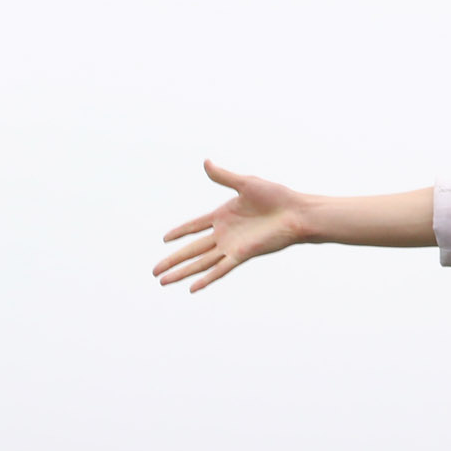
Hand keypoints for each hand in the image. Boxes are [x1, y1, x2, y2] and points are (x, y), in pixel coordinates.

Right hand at [156, 162, 314, 292]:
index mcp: (222, 215)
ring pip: (200, 263)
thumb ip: (224, 176)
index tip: (164, 239)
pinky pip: (219, 269)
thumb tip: (206, 162)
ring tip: (163, 281)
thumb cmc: (276, 196)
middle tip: (154, 271)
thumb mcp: (246, 183)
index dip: (179, 232)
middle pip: (191, 250)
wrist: (296, 213)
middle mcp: (224, 234)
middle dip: (172, 260)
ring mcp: (231, 246)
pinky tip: (192, 288)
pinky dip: (206, 279)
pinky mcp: (242, 255)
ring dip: (182, 272)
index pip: (194, 226)